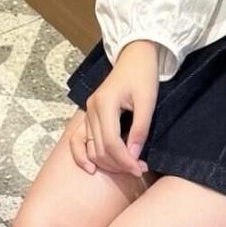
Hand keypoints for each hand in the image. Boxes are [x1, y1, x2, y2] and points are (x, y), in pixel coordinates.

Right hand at [73, 43, 158, 177]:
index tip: (140, 169)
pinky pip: (78, 139)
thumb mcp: (147, 100)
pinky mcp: (88, 114)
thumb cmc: (143, 76)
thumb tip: (133, 155)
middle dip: (119, 164)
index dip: (125, 160)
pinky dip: (82, 155)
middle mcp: (91, 109)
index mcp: (105, 103)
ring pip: (90, 148)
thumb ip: (140, 128)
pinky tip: (90, 169)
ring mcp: (87, 112)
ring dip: (107, 163)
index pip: (111, 142)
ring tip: (127, 167)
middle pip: (99, 148)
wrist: (134, 57)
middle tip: (139, 169)